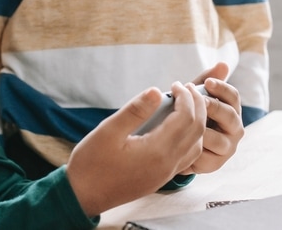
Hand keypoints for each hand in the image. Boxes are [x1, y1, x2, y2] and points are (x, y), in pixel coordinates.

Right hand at [65, 82, 206, 216]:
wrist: (83, 197)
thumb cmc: (91, 163)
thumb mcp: (108, 131)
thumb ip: (135, 111)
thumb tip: (156, 91)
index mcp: (157, 151)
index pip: (186, 118)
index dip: (186, 97)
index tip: (175, 84)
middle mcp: (167, 164)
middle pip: (198, 131)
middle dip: (197, 106)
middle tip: (186, 88)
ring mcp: (166, 174)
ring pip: (197, 145)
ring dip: (197, 122)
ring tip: (186, 105)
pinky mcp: (162, 178)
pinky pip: (188, 157)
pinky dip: (191, 138)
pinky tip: (178, 128)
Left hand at [183, 62, 244, 173]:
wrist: (178, 143)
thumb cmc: (190, 114)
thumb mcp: (195, 97)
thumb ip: (206, 81)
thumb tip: (223, 64)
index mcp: (232, 109)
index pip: (233, 96)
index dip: (222, 88)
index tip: (207, 83)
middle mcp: (235, 128)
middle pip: (230, 116)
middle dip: (214, 108)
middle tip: (199, 102)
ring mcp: (227, 148)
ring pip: (220, 140)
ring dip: (204, 132)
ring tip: (188, 124)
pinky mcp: (216, 164)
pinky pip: (207, 158)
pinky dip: (195, 151)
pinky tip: (182, 144)